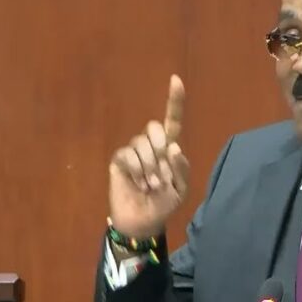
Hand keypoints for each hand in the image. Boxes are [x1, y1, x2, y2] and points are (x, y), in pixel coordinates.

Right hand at [108, 75, 188, 238]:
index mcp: (169, 149)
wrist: (144, 221)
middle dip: (159, 148)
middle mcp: (151, 146)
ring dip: (149, 167)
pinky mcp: (119, 160)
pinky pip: (127, 155)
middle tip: (162, 175)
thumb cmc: (164, 203)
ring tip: (151, 186)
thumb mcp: (181, 189)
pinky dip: (136, 170)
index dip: (174, 101)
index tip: (176, 80)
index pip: (173, 121)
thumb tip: (174, 147)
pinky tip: (138, 184)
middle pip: (155, 128)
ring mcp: (134, 152)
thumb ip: (181, 169)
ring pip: (141, 143)